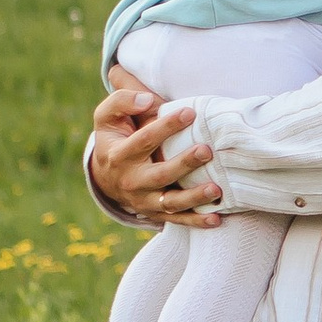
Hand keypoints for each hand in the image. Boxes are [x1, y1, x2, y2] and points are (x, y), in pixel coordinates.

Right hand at [87, 78, 222, 223]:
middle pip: (160, 175)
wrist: (105, 177)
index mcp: (119, 155)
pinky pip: (178, 220)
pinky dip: (196, 221)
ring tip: (216, 189)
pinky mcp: (156, 212)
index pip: (144, 140)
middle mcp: (131, 181)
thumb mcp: (106, 117)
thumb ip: (122, 101)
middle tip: (206, 150)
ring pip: (170, 203)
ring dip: (194, 197)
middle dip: (184, 164)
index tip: (190, 112)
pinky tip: (216, 219)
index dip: (166, 126)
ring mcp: (144, 200)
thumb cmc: (114, 138)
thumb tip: (147, 100)